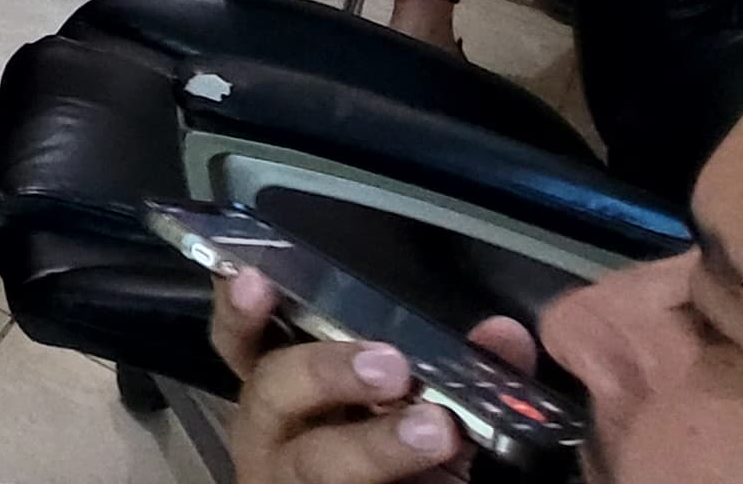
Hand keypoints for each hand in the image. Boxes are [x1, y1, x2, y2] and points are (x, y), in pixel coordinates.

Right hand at [213, 265, 539, 483]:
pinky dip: (397, 483)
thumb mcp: (421, 401)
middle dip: (325, 372)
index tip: (256, 278)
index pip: (244, 338)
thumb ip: (456, 366)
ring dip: (373, 445)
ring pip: (315, 460)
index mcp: (284, 385)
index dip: (241, 309)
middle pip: (272, 390)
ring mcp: (291, 479)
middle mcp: (273, 431)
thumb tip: (501, 335)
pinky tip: (429, 483)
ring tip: (437, 432)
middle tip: (391, 366)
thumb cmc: (396, 450)